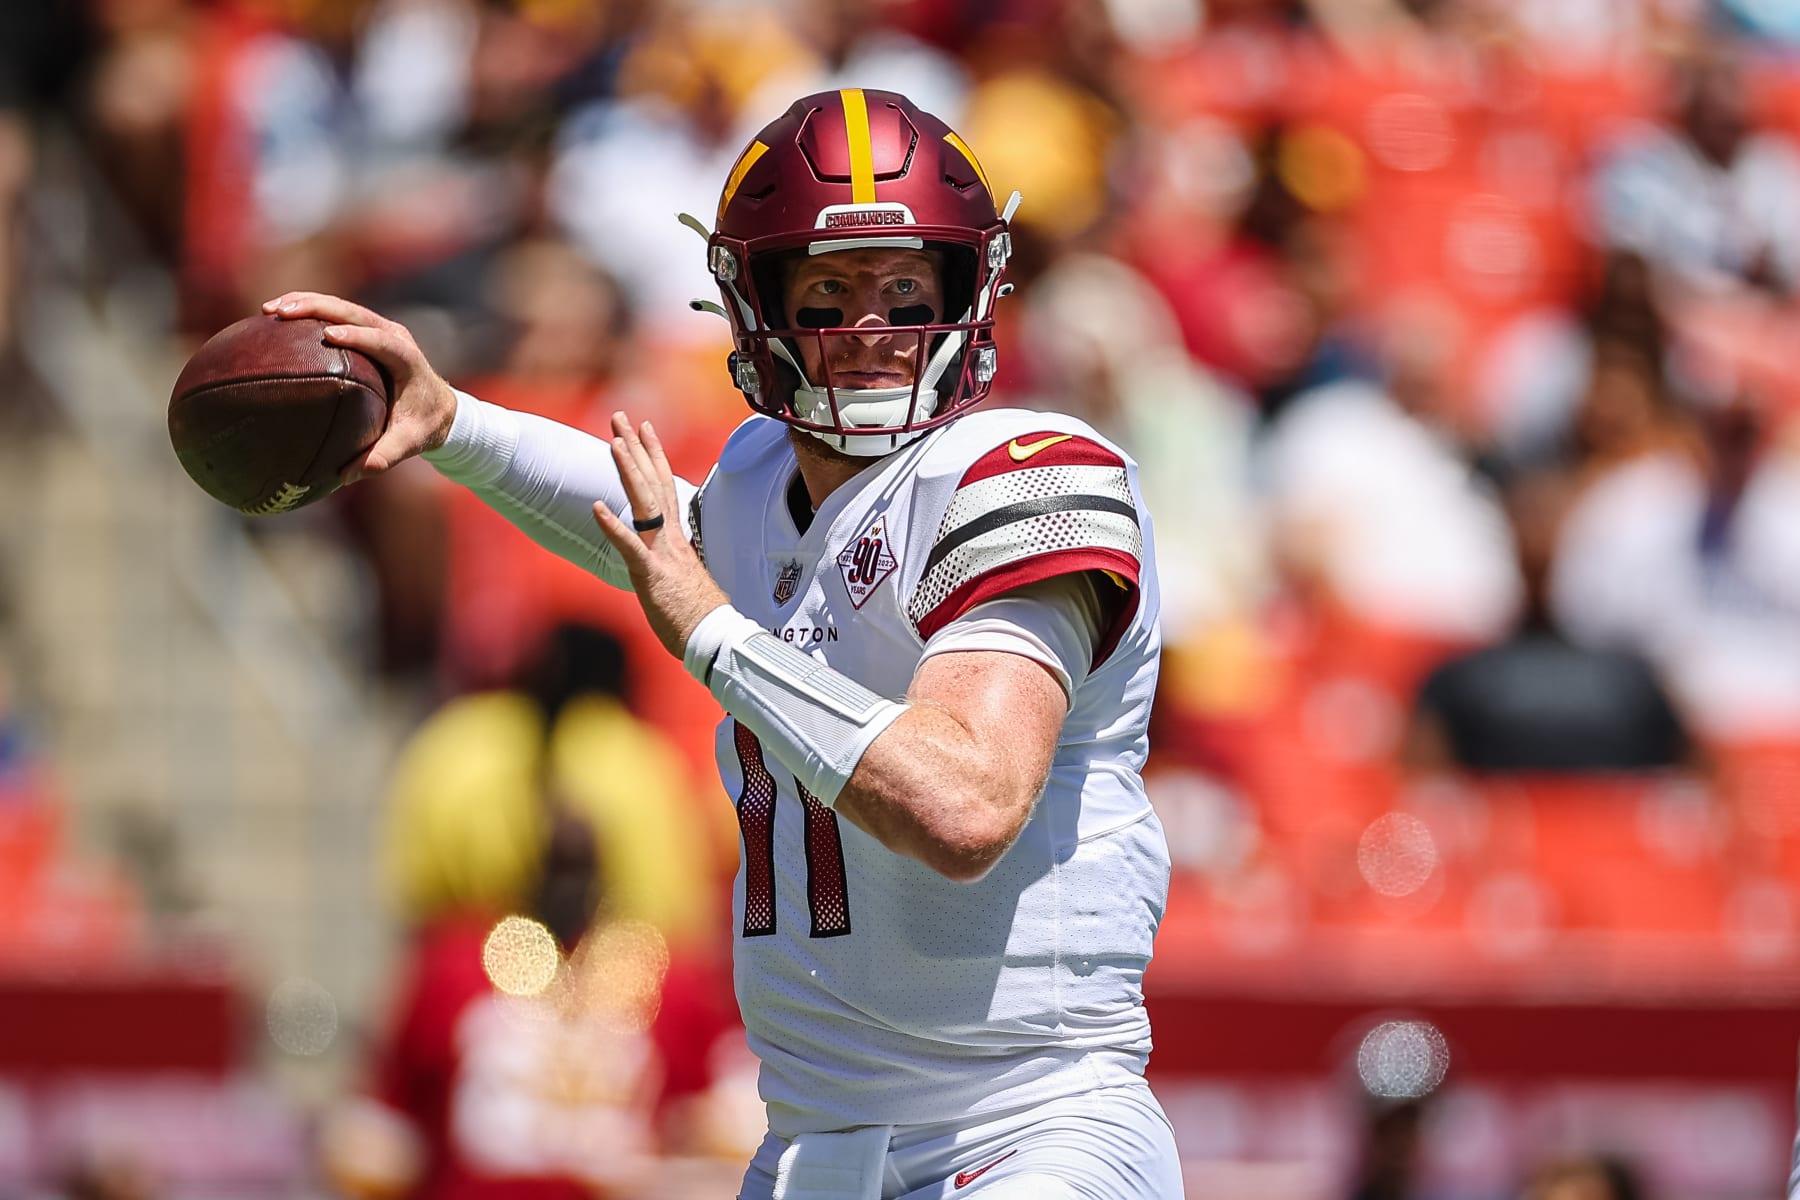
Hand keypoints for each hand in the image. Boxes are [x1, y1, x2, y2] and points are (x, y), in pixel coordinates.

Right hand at [262, 291, 457, 482]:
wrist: (440, 408)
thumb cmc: (423, 425)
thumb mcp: (410, 443)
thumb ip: (384, 457)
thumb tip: (350, 475)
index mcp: (407, 359)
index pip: (382, 341)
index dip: (358, 335)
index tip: (328, 335)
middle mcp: (394, 336)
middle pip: (355, 312)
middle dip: (317, 307)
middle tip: (282, 311)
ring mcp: (380, 329)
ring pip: (341, 307)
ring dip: (306, 303)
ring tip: (270, 309)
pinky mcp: (367, 329)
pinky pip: (336, 315)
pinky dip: (308, 312)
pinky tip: (277, 317)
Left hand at [591, 412, 729, 658]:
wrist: (713, 638)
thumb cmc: (699, 616)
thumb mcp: (686, 580)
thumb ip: (676, 564)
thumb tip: (674, 561)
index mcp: (677, 538)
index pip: (665, 487)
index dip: (654, 456)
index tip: (644, 429)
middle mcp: (670, 538)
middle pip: (653, 483)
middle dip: (635, 447)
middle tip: (620, 417)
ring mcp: (661, 554)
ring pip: (644, 503)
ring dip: (628, 471)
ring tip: (614, 443)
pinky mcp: (651, 575)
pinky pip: (630, 546)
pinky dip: (613, 526)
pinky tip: (597, 507)